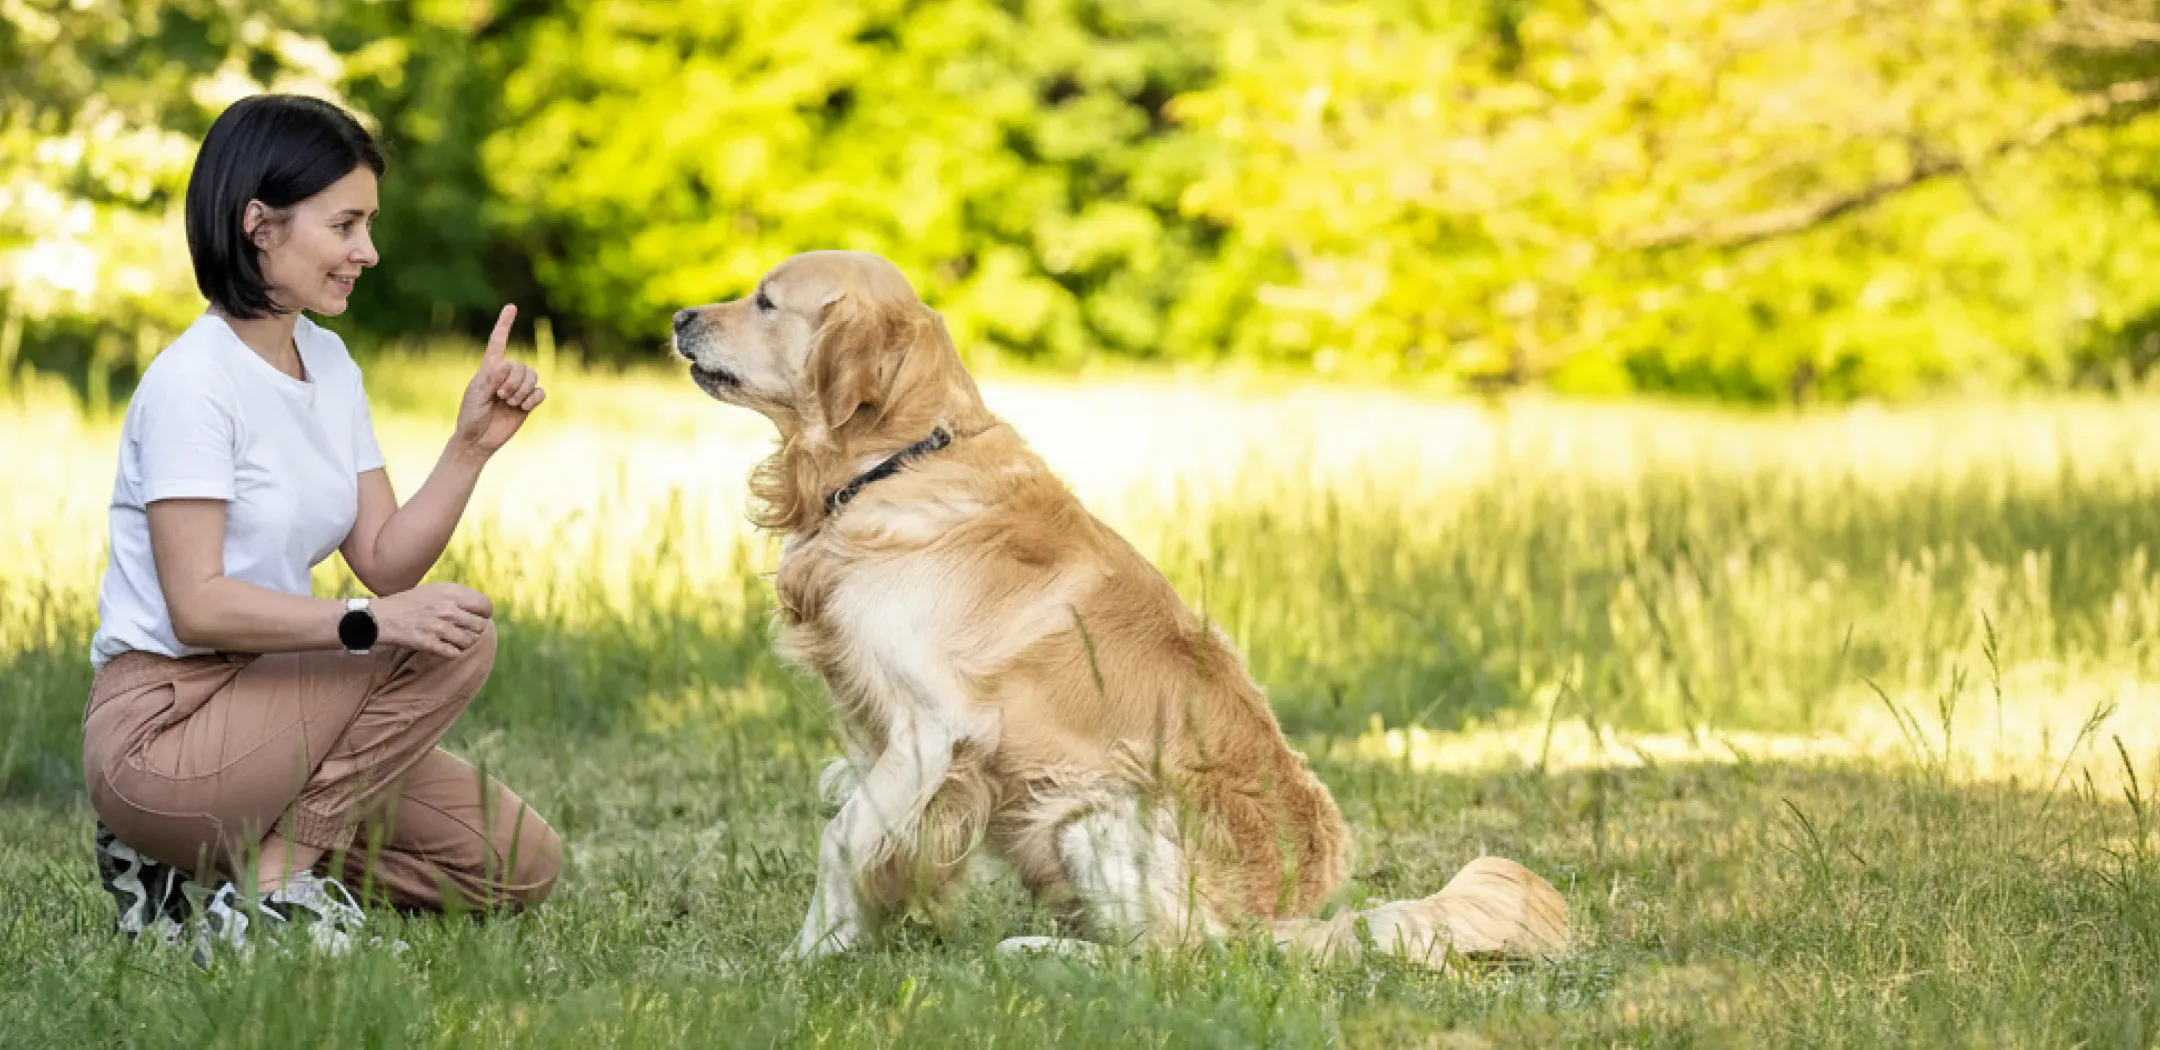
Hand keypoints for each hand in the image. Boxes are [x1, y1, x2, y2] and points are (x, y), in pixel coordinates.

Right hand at [370, 582, 492, 656]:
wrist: (380, 617)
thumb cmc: (411, 603)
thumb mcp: (435, 590)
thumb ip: (459, 597)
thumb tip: (484, 609)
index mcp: (450, 592)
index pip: (485, 606)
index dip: (485, 614)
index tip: (478, 617)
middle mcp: (446, 608)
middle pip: (480, 626)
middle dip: (475, 630)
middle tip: (464, 631)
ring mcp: (438, 627)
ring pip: (470, 641)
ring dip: (464, 643)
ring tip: (454, 639)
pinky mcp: (428, 643)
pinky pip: (454, 653)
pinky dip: (452, 652)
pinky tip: (445, 647)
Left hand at [454, 305, 546, 454]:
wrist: (478, 441)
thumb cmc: (470, 417)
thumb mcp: (476, 396)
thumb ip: (490, 380)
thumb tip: (506, 366)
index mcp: (489, 370)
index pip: (497, 342)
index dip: (504, 324)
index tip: (511, 306)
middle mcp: (505, 376)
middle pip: (521, 365)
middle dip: (514, 380)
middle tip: (501, 396)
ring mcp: (518, 389)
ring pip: (533, 377)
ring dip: (523, 390)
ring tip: (510, 403)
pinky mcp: (528, 403)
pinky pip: (541, 392)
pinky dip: (533, 398)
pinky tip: (522, 407)